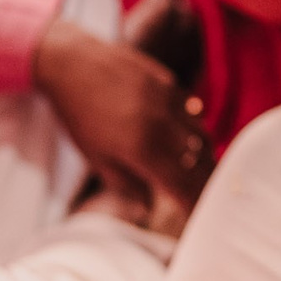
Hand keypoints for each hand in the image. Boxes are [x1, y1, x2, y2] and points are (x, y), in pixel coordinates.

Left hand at [35, 20, 212, 210]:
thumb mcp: (96, 157)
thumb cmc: (78, 114)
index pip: (183, 186)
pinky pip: (193, 112)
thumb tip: (148, 206)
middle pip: (200, 163)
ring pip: (202, 136)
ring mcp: (169, 101)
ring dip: (205, 157)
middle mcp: (163, 126)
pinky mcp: (169, 83)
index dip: (195, 204)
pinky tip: (192, 139)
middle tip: (210, 198)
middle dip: (207, 184)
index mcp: (144, 149)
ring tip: (203, 172)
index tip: (201, 218)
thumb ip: (126, 184)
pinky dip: (197, 129)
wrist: (71, 62)